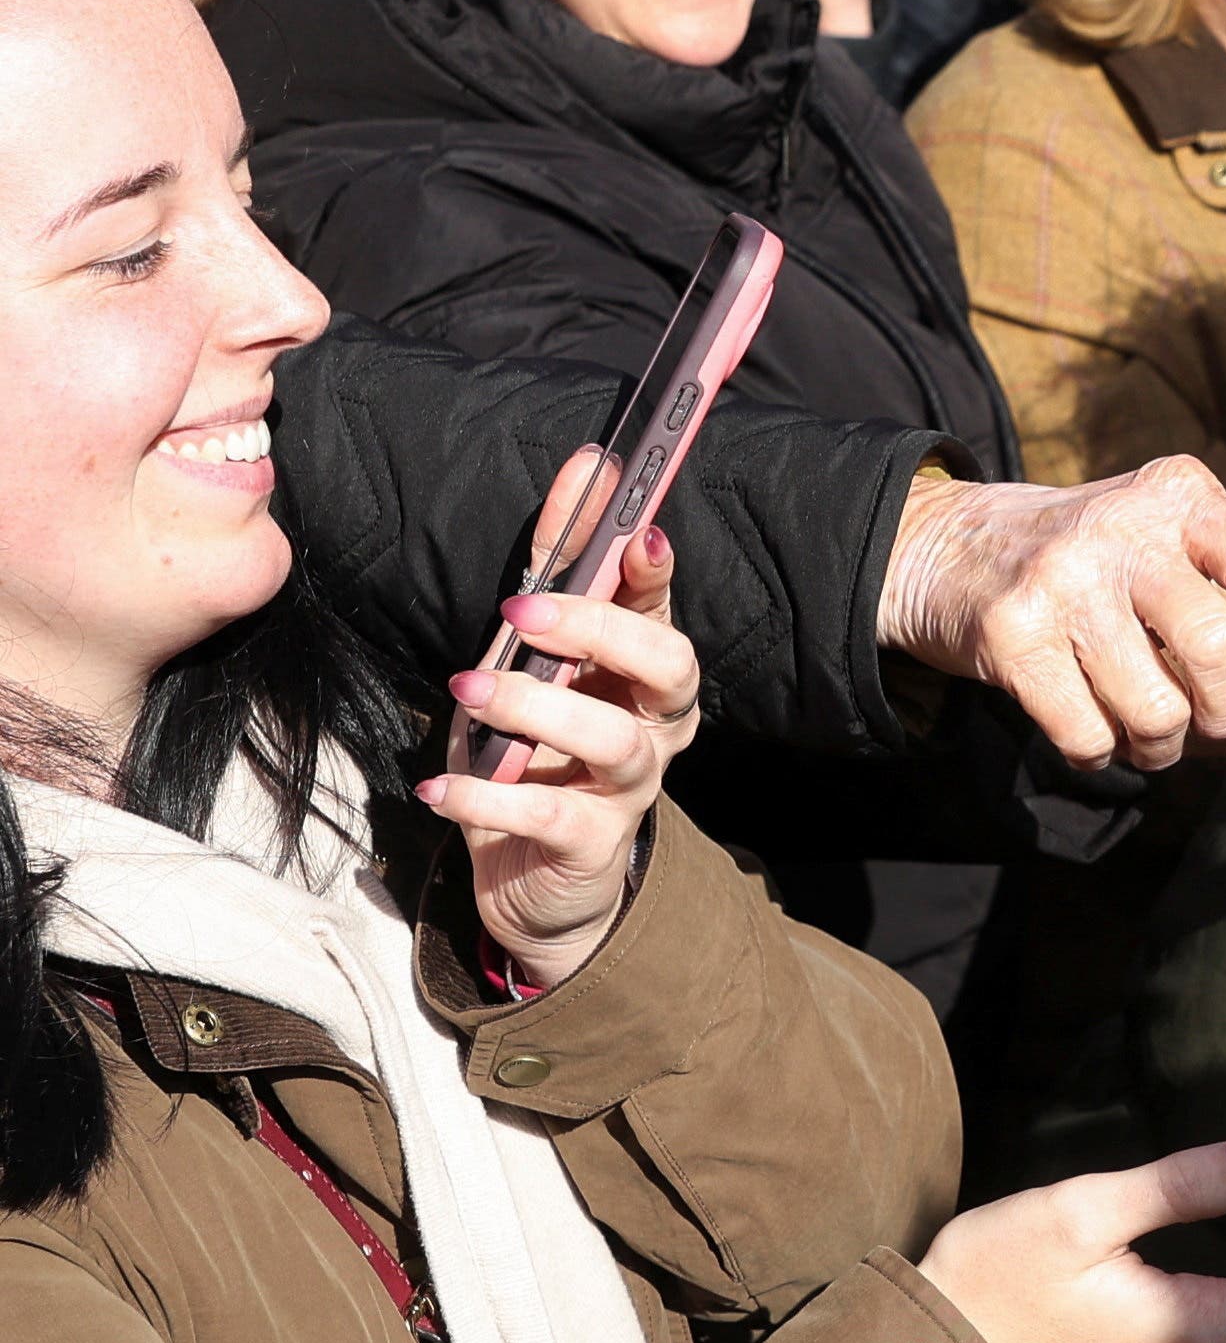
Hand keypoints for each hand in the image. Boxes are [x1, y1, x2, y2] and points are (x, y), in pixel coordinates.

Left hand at [421, 476, 703, 988]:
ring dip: (539, 709)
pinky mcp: (592, 844)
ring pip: (612, 740)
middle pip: (667, 667)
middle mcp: (652, 724)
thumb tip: (586, 467)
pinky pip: (553, 818)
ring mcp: (629, 786)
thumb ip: (555, 570)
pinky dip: (491, 799)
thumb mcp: (530, 657)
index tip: (637, 534)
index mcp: (641, 672)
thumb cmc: (532, 751)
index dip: (655, 574)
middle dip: (599, 632)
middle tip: (519, 613)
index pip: (662, 609)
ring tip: (468, 691)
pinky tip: (441, 788)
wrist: (535, 875)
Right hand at [881, 460, 1225, 769]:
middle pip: (1213, 647)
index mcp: (1181, 495)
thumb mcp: (1187, 532)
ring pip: (1154, 706)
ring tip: (1153, 729)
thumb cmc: (1107, 557)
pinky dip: (1101, 752)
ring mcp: (1061, 575)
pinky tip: (1095, 728)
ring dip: (1163, 744)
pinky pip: (1087, 733)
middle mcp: (1123, 523)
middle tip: (1215, 725)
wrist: (957, 550)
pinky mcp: (1009, 631)